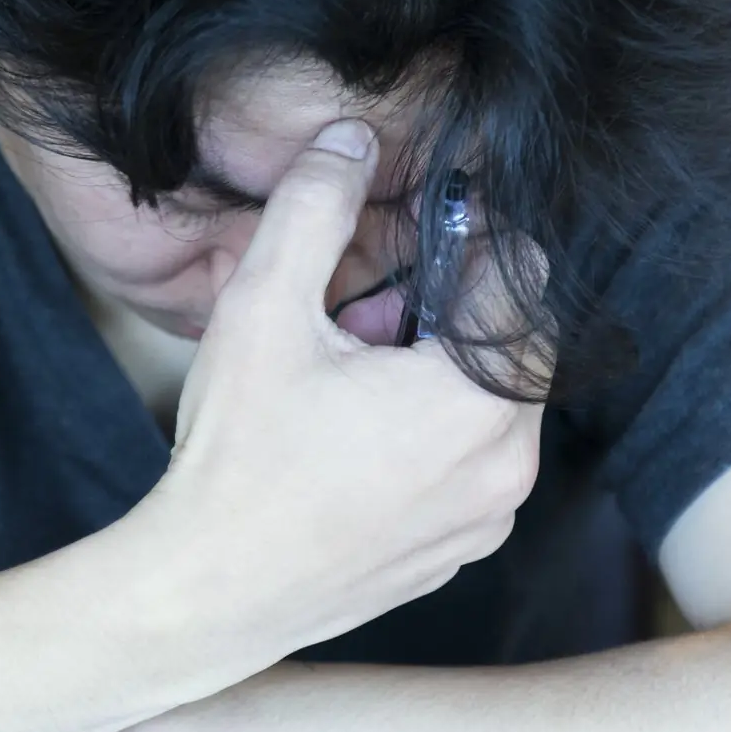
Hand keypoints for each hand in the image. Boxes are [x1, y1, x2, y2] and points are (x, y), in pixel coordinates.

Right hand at [130, 121, 547, 657]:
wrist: (209, 592)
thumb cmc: (237, 458)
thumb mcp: (263, 309)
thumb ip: (315, 208)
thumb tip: (352, 139)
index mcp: (479, 400)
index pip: (521, 279)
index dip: (467, 240)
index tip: (408, 233)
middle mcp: (506, 466)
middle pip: (510, 345)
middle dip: (446, 312)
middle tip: (362, 311)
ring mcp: (485, 519)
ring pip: (490, 409)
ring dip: (438, 375)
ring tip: (348, 372)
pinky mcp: (456, 554)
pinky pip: (468, 467)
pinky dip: (429, 437)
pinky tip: (349, 436)